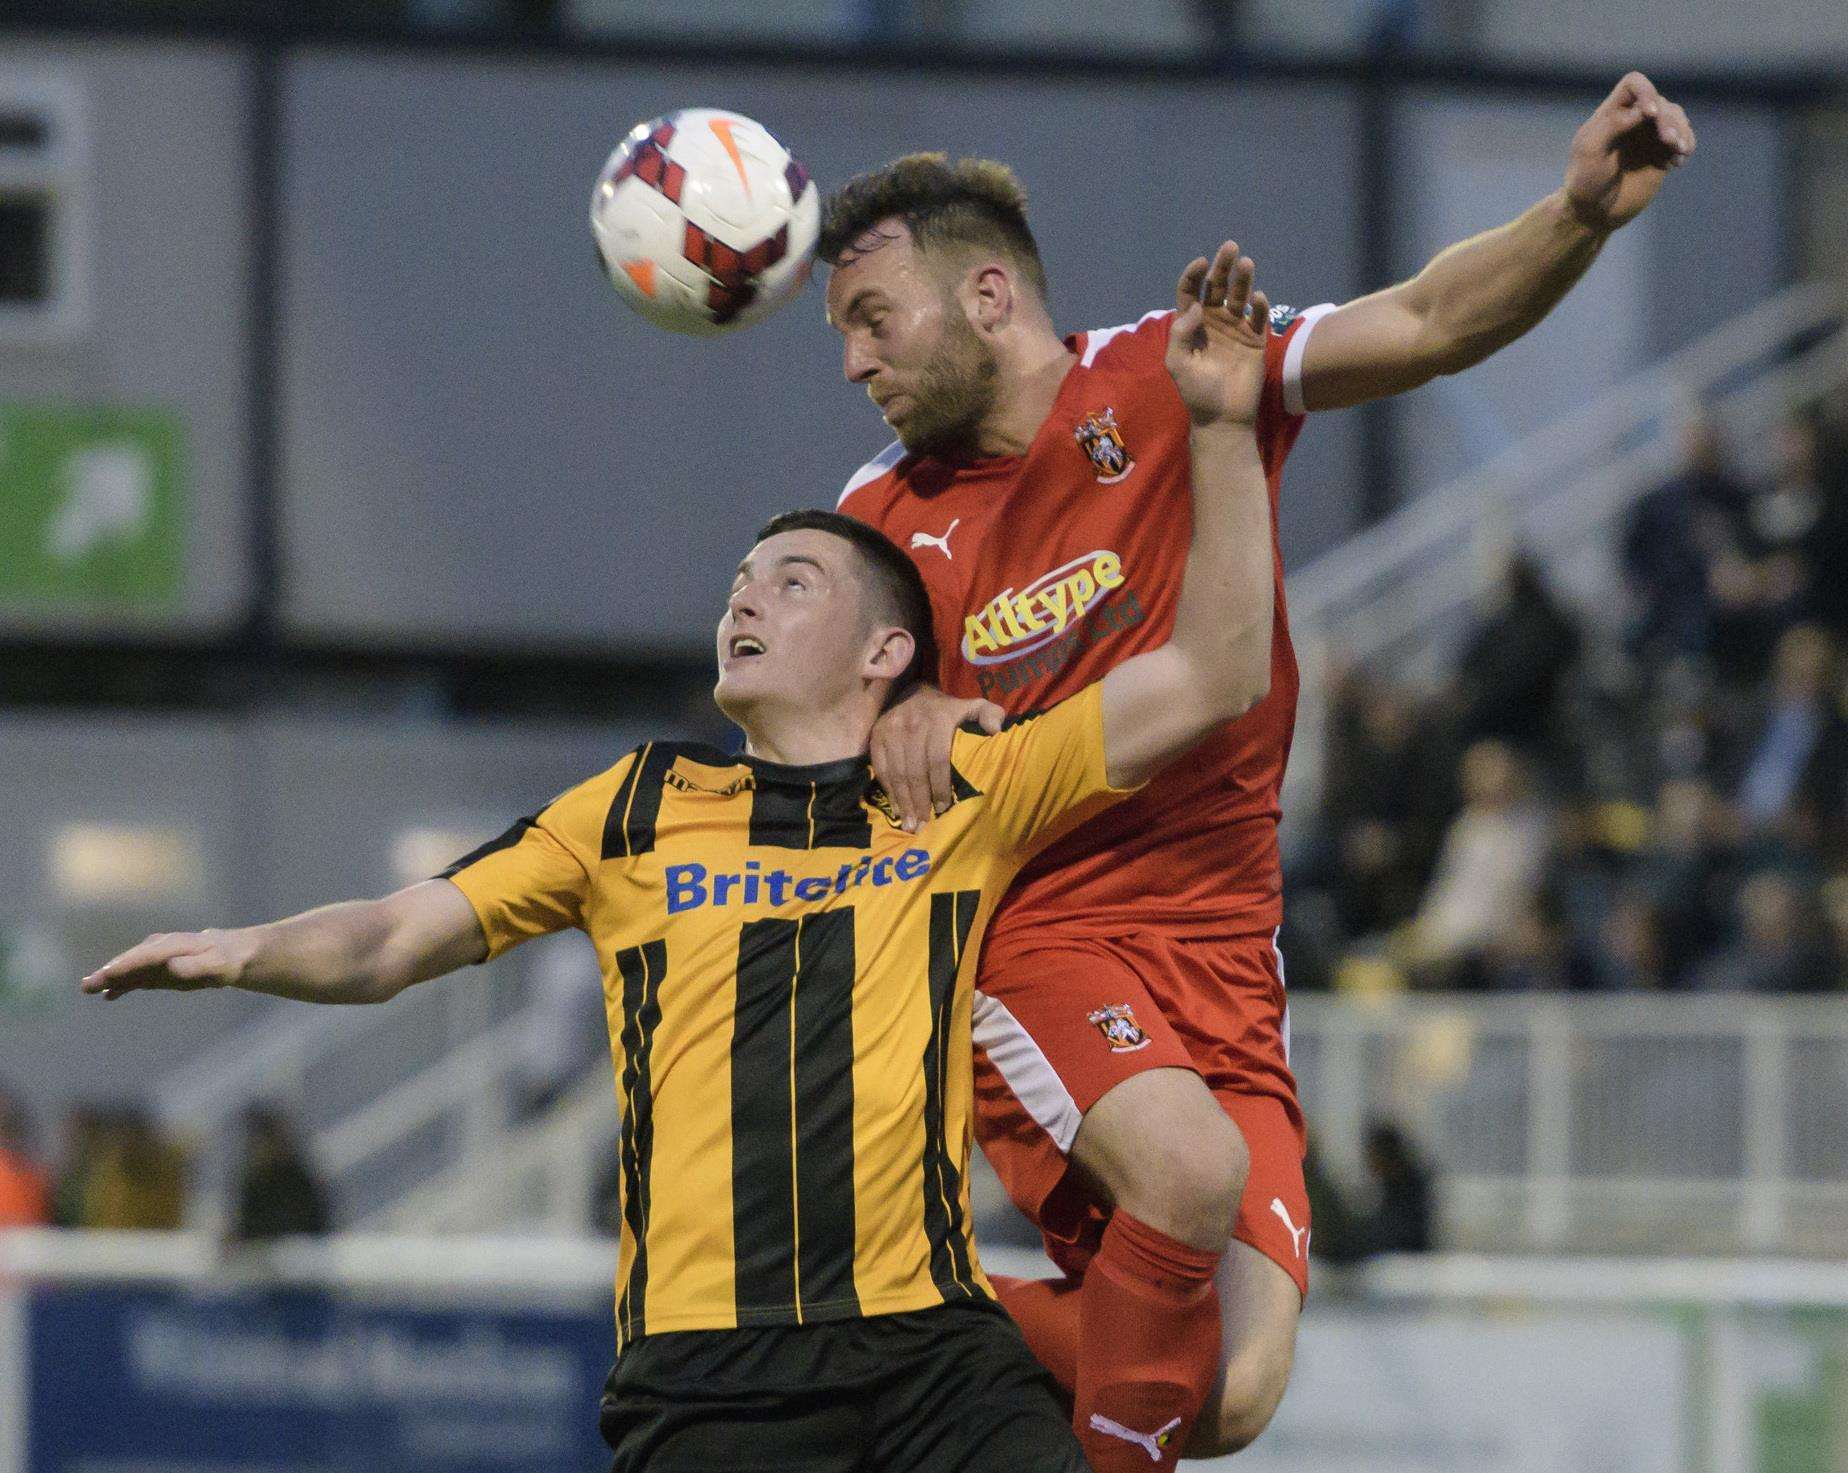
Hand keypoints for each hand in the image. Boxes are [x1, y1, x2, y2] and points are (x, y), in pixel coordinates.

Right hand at [81, 929, 250, 999]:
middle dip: (109, 972)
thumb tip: (171, 966)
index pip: (145, 956)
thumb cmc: (226, 960)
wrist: (230, 955)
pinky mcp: (156, 970)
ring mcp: (155, 959)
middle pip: (131, 961)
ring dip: (109, 978)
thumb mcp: (217, 965)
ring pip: (129, 969)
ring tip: (89, 989)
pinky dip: (122, 985)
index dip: (127, 965)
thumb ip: (194, 966)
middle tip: (87, 985)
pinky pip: (135, 977)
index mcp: (173, 945)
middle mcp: (159, 949)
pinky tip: (109, 996)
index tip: (108, 974)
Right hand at [870, 685, 1003, 832]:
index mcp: (938, 720)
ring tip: (910, 824)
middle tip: (924, 825)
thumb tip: (996, 731)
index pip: (938, 759)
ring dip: (903, 802)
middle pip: (915, 771)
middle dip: (920, 801)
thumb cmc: (948, 709)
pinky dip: (888, 791)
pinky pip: (881, 768)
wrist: (913, 692)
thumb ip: (990, 714)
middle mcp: (912, 725)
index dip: (941, 786)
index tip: (944, 808)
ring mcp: (891, 730)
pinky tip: (897, 808)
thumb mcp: (973, 705)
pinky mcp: (877, 736)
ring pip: (897, 773)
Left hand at [1165, 241, 1268, 428]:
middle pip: (1217, 287)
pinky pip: (1258, 317)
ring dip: (1243, 279)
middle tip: (1229, 247)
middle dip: (1222, 267)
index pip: (1191, 292)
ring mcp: (1235, 329)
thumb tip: (1195, 306)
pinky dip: (1259, 306)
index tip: (1201, 264)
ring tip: (1246, 263)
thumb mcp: (1178, 364)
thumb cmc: (1196, 392)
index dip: (1194, 275)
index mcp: (1191, 326)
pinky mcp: (1256, 339)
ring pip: (1239, 296)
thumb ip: (1181, 334)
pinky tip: (1256, 299)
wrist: (1223, 417)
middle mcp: (1213, 322)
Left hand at [1563, 71, 1694, 231]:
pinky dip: (1686, 146)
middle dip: (1667, 120)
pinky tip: (1678, 162)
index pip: (1634, 84)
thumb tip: (1642, 111)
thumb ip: (1611, 125)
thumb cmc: (1585, 181)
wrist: (1594, 212)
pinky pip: (1683, 139)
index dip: (1646, 91)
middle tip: (1670, 142)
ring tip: (1679, 151)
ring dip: (1682, 131)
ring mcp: (1649, 135)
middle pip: (1661, 103)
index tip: (1650, 114)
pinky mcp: (1662, 153)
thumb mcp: (1590, 152)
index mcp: (1611, 112)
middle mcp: (1633, 118)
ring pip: (1676, 118)